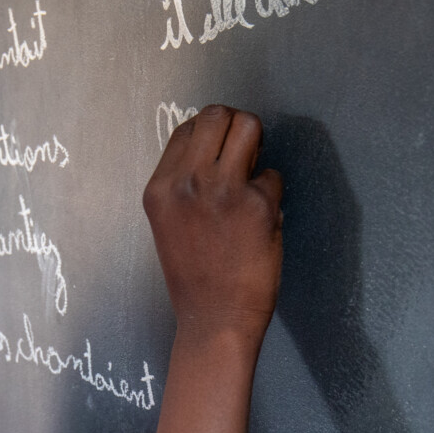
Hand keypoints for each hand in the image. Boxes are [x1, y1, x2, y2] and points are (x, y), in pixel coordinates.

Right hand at [143, 105, 282, 337]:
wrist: (215, 318)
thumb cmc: (194, 275)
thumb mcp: (169, 222)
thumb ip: (185, 185)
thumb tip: (216, 151)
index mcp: (160, 188)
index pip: (186, 129)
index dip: (211, 134)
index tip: (222, 153)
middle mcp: (187, 182)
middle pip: (217, 114)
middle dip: (237, 126)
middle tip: (246, 154)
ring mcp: (223, 189)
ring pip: (249, 127)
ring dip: (258, 145)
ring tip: (255, 175)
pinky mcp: (258, 204)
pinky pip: (273, 175)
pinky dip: (272, 193)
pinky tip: (263, 219)